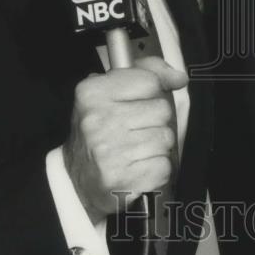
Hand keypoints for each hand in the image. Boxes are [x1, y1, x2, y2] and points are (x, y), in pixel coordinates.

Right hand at [63, 55, 186, 221]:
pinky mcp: (120, 178)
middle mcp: (98, 119)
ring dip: (157, 146)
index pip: (150, 81)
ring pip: (166, 138)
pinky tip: (138, 167)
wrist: (76, 181)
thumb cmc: (98, 133)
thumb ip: (146, 73)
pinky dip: (156, 169)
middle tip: (136, 130)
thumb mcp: (110, 93)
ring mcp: (108, 150)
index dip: (153, 92)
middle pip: (162, 110)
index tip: (145, 100)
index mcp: (93, 92)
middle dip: (156, 121)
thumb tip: (178, 78)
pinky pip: (163, 166)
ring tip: (136, 149)